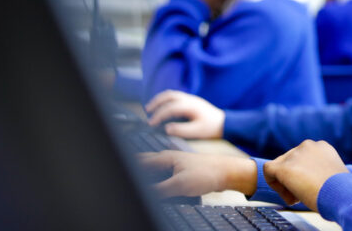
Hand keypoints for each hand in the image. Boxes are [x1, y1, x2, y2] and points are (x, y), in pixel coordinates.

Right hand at [139, 151, 256, 196]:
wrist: (227, 173)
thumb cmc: (208, 172)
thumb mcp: (179, 184)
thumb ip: (159, 189)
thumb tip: (144, 193)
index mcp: (165, 157)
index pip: (139, 162)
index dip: (129, 169)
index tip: (123, 177)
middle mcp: (168, 159)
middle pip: (146, 167)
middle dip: (138, 175)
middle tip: (132, 184)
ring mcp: (175, 166)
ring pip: (155, 174)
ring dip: (149, 182)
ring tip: (144, 190)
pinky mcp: (182, 174)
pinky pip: (165, 179)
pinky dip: (160, 185)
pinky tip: (160, 194)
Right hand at [145, 90, 224, 138]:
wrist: (226, 123)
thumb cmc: (212, 128)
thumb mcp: (197, 132)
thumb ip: (181, 130)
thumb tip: (167, 128)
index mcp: (190, 106)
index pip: (170, 108)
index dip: (159, 115)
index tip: (151, 123)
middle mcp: (190, 99)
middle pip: (169, 95)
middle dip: (156, 102)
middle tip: (147, 111)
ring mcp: (192, 98)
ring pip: (172, 94)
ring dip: (160, 99)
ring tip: (152, 107)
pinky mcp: (193, 101)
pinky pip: (176, 96)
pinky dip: (167, 100)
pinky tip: (164, 107)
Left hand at [263, 140, 347, 210]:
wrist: (342, 194)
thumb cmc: (341, 191)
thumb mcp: (333, 174)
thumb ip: (320, 171)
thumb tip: (310, 179)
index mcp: (321, 147)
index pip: (303, 158)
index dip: (305, 174)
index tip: (312, 186)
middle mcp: (307, 145)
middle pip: (290, 161)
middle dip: (294, 178)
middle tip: (304, 194)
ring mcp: (295, 154)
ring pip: (279, 167)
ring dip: (286, 184)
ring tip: (298, 197)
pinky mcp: (284, 167)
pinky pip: (268, 171)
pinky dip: (274, 184)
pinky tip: (289, 196)